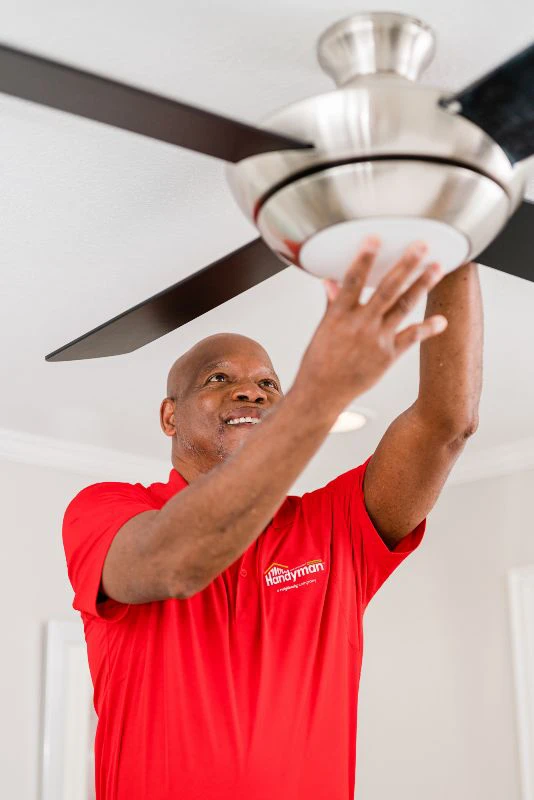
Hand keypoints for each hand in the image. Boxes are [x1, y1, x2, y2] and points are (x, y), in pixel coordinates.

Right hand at [293, 237, 447, 415]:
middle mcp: (360, 324)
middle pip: (386, 289)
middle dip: (405, 265)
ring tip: (437, 268)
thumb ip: (332, 304)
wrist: (322, 393)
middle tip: (421, 246)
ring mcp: (376, 340)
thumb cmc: (319, 362)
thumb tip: (331, 282)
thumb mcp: (322, 329)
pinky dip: (428, 328)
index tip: (375, 239)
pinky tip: (442, 320)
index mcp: (339, 315)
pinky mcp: (388, 356)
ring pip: (403, 307)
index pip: (352, 280)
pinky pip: (411, 338)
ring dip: (422, 285)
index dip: (364, 259)